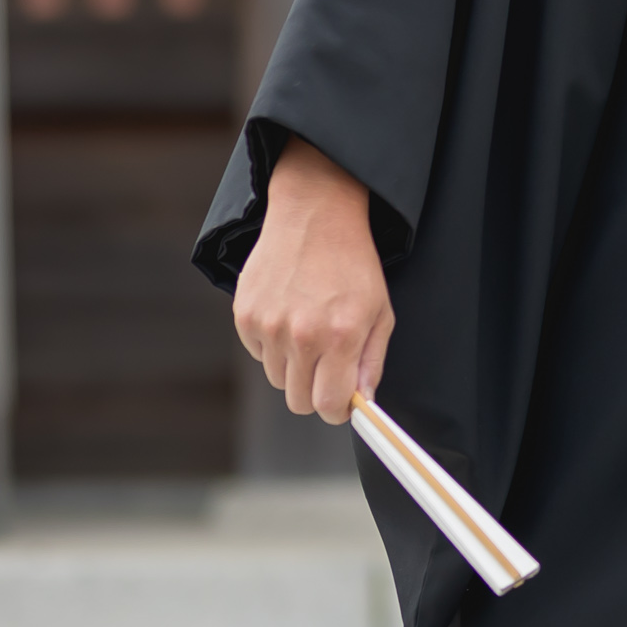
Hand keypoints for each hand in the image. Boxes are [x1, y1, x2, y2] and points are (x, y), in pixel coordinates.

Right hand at [231, 136, 393, 423]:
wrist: (315, 216)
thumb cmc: (354, 264)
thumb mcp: (381, 311)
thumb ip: (372, 363)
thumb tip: (361, 403)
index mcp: (341, 335)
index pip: (329, 405)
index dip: (337, 410)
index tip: (341, 403)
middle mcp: (302, 335)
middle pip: (298, 401)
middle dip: (315, 393)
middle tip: (328, 369)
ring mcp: (269, 326)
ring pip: (278, 380)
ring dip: (294, 367)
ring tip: (310, 331)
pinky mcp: (245, 316)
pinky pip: (259, 354)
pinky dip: (273, 346)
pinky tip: (289, 314)